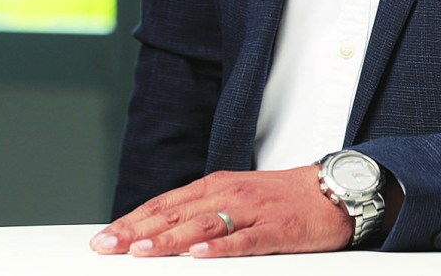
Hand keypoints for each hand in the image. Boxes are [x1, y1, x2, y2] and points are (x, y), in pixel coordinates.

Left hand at [89, 167, 352, 257]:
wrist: (336, 191)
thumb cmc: (284, 198)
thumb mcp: (238, 198)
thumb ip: (204, 212)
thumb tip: (163, 232)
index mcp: (217, 185)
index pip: (165, 203)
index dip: (133, 219)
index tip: (104, 237)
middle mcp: (230, 193)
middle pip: (176, 213)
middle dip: (137, 231)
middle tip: (106, 246)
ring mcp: (253, 210)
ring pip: (204, 225)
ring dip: (170, 238)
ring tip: (141, 250)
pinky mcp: (277, 229)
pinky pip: (245, 240)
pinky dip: (221, 248)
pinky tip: (200, 256)